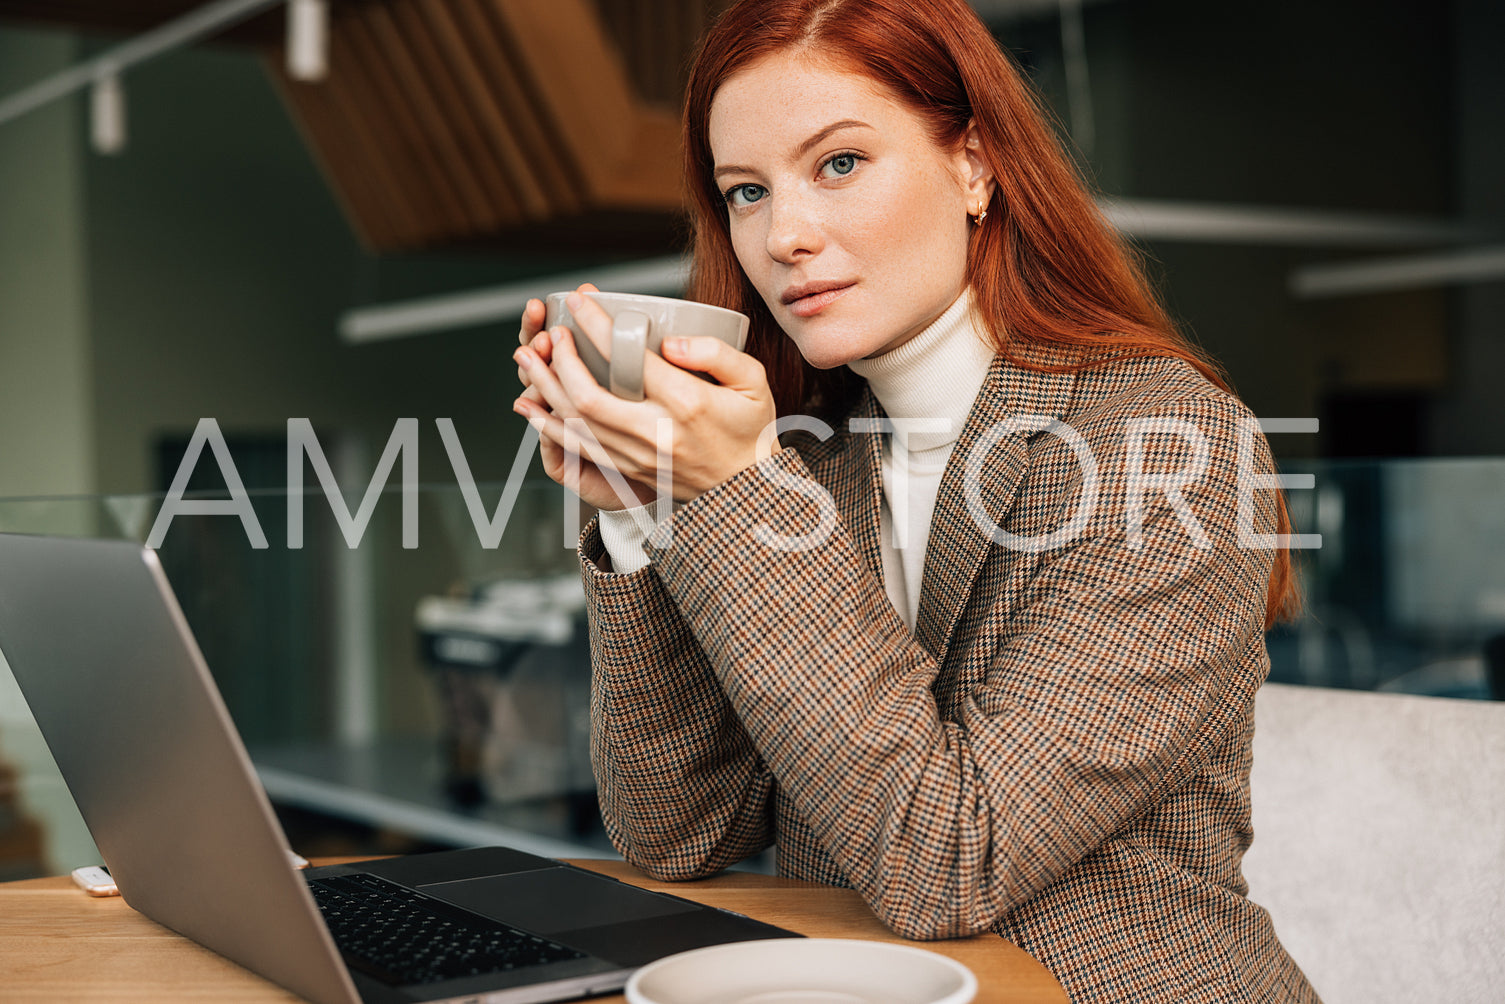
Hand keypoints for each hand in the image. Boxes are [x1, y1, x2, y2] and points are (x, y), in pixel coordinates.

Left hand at [513, 291, 778, 504]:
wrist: (746, 491)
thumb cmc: (751, 429)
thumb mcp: (753, 382)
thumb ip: (715, 353)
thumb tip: (668, 342)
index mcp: (689, 405)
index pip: (632, 361)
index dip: (599, 328)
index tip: (581, 303)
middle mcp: (657, 434)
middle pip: (588, 397)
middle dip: (560, 361)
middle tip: (552, 332)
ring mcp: (638, 456)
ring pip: (576, 424)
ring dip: (545, 389)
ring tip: (526, 358)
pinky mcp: (628, 471)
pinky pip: (578, 448)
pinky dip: (549, 426)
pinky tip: (531, 406)